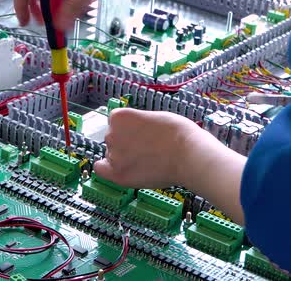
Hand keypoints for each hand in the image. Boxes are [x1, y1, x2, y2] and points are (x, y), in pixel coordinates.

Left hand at [94, 108, 246, 223]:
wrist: (189, 155)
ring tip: (145, 160)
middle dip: (125, 142)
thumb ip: (137, 122)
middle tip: (145, 148)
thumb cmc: (178, 134)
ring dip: (122, 157)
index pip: (115, 122)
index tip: (139, 134)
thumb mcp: (154, 116)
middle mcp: (111, 135)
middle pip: (112, 138)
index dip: (128, 128)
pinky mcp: (118, 175)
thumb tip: (132, 130)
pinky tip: (120, 170)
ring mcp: (113, 155)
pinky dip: (108, 170)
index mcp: (119, 117)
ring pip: (111, 155)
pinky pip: (101, 170)